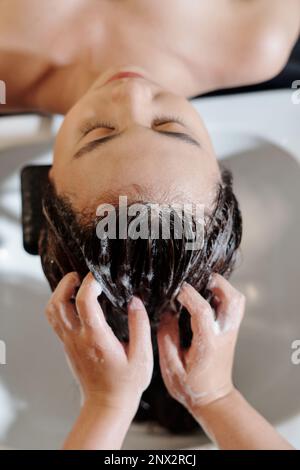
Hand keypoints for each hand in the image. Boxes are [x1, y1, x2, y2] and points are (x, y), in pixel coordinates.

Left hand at [45, 272, 153, 414]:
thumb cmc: (126, 384)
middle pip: (57, 303)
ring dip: (60, 293)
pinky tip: (77, 302)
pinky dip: (61, 304)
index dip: (89, 282)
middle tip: (82, 275)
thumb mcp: (142, 356)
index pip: (83, 301)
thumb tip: (135, 301)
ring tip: (77, 285)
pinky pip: (56, 320)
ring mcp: (69, 343)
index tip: (100, 276)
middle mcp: (77, 338)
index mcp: (96, 338)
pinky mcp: (67, 346)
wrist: (107, 405)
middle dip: (67, 283)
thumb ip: (140, 325)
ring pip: (52, 311)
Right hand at [157, 274, 244, 414]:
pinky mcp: (231, 331)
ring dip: (222, 287)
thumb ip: (167, 337)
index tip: (177, 289)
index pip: (203, 311)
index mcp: (208, 344)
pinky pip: (234, 305)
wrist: (214, 399)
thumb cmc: (191, 387)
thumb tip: (167, 312)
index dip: (189, 295)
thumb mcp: (170, 367)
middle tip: (196, 279)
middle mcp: (224, 335)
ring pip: (237, 300)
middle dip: (215, 283)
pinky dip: (223, 294)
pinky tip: (206, 295)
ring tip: (202, 284)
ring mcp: (230, 332)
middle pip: (232, 299)